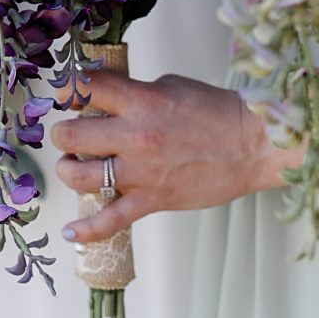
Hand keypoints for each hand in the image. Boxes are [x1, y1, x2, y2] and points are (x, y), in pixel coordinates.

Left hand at [52, 71, 268, 244]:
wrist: (254, 146)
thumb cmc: (218, 113)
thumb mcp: (172, 86)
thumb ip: (136, 92)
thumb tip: (106, 98)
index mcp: (142, 101)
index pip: (86, 87)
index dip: (69, 89)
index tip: (68, 94)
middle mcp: (136, 136)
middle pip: (70, 135)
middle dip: (64, 133)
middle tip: (71, 133)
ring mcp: (141, 172)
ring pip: (78, 176)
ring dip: (69, 170)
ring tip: (75, 165)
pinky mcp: (151, 200)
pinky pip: (109, 221)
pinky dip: (86, 230)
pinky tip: (70, 231)